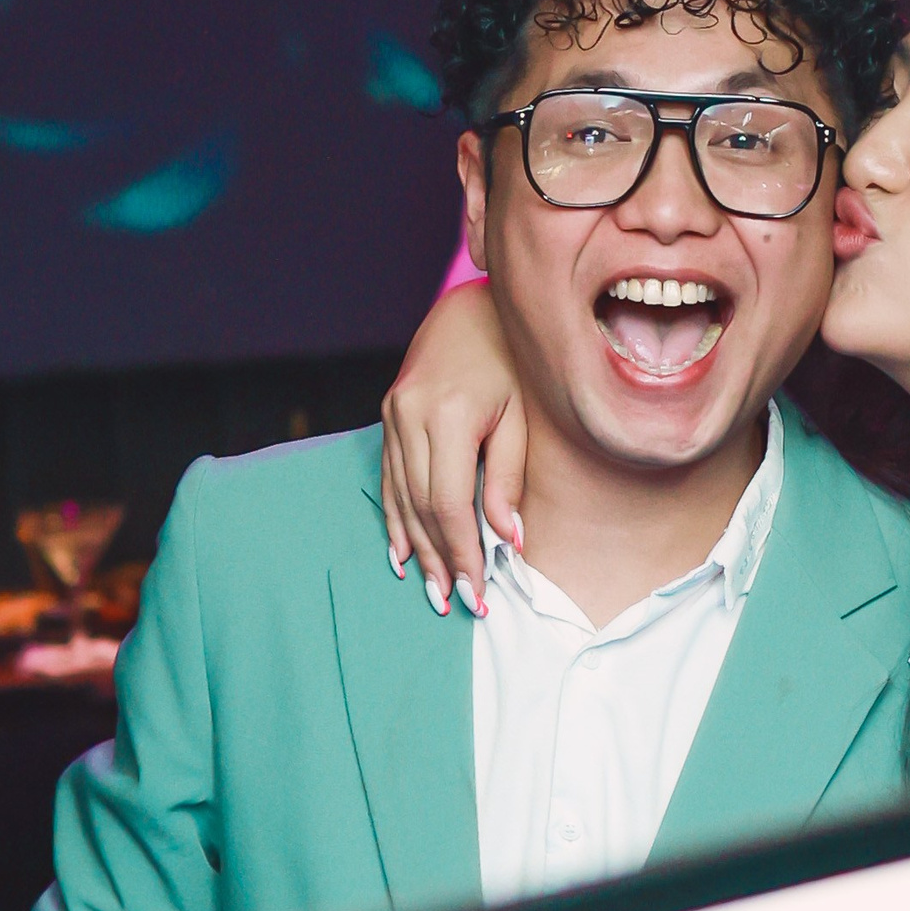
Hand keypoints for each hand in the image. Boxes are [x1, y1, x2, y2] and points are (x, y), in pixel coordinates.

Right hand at [380, 281, 525, 612]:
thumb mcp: (522, 417)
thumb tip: (509, 540)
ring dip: (416, 547)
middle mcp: (411, 416)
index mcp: (449, 415)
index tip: (478, 591)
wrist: (474, 306)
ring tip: (430, 590)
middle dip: (440, 560)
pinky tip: (402, 552)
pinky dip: (394, 517)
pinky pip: (388, 477)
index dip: (462, 552)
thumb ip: (511, 478)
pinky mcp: (389, 414)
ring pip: (400, 496)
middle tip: (455, 604)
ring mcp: (394, 414)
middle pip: (420, 507)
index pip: (449, 503)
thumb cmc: (512, 360)